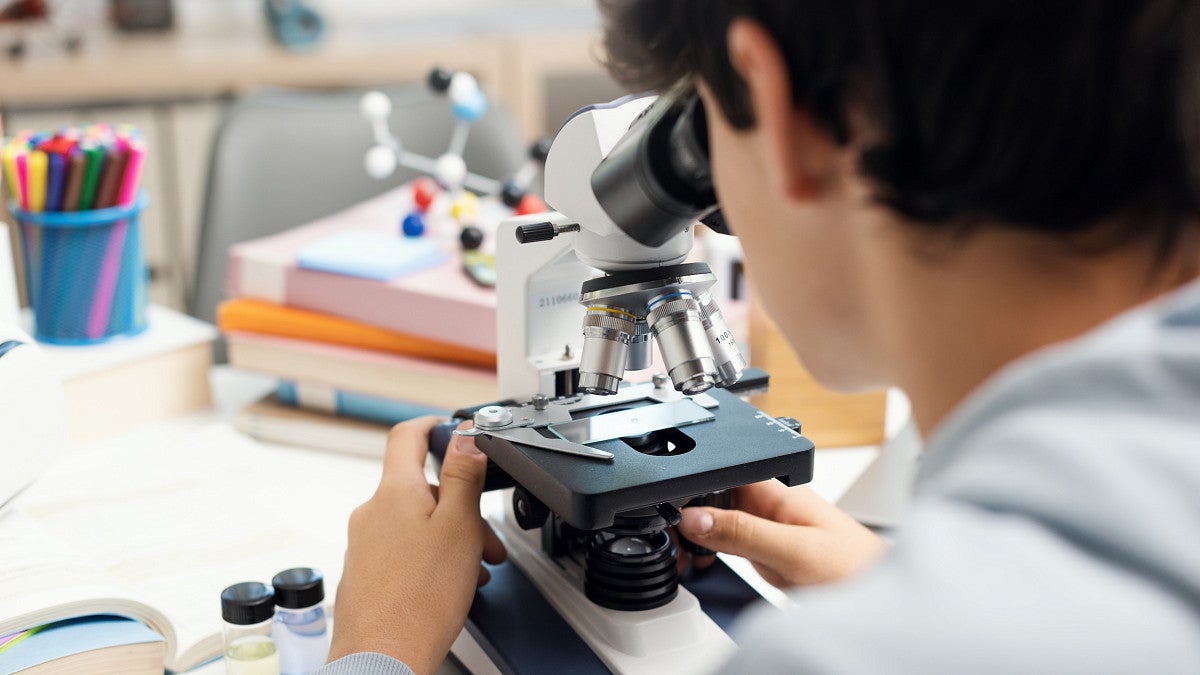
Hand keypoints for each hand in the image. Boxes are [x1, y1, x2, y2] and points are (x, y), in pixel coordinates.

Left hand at [327, 417, 506, 673]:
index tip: (451, 428)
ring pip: (416, 524)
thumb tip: (465, 434)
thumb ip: (463, 475)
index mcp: (394, 492)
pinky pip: (404, 552)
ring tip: (474, 569)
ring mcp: (365, 544)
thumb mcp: (458, 526)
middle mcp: (372, 513)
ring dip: (451, 538)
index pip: (406, 436)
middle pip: (422, 489)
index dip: (432, 425)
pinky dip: (431, 559)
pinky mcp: (366, 573)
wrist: (382, 658)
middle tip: (487, 536)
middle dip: (461, 507)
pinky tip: (451, 586)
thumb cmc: (418, 601)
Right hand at [675, 479, 885, 587]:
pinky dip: (709, 552)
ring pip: (716, 520)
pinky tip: (704, 563)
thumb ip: (744, 532)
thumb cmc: (857, 567)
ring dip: (696, 536)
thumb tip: (694, 517)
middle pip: (712, 495)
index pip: (720, 472)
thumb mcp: (794, 551)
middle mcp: (769, 503)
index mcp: (776, 489)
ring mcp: (766, 526)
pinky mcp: (766, 549)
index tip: (671, 514)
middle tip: (676, 546)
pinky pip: (727, 541)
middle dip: (687, 516)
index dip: (691, 488)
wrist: (882, 596)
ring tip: (685, 558)